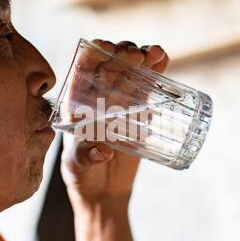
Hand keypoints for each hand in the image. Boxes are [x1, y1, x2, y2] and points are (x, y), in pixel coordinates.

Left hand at [60, 39, 168, 207]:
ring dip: (143, 58)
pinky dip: (156, 72)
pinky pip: (148, 88)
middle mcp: (97, 98)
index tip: (107, 50)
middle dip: (123, 55)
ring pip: (131, 72)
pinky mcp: (138, 111)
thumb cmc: (83, 176)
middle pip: (110, 66)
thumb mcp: (79, 166)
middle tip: (137, 56)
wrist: (104, 190)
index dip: (94, 55)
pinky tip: (163, 58)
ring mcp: (120, 102)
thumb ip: (86, 158)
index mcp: (76, 103)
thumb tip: (103, 152)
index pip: (82, 70)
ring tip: (155, 54)